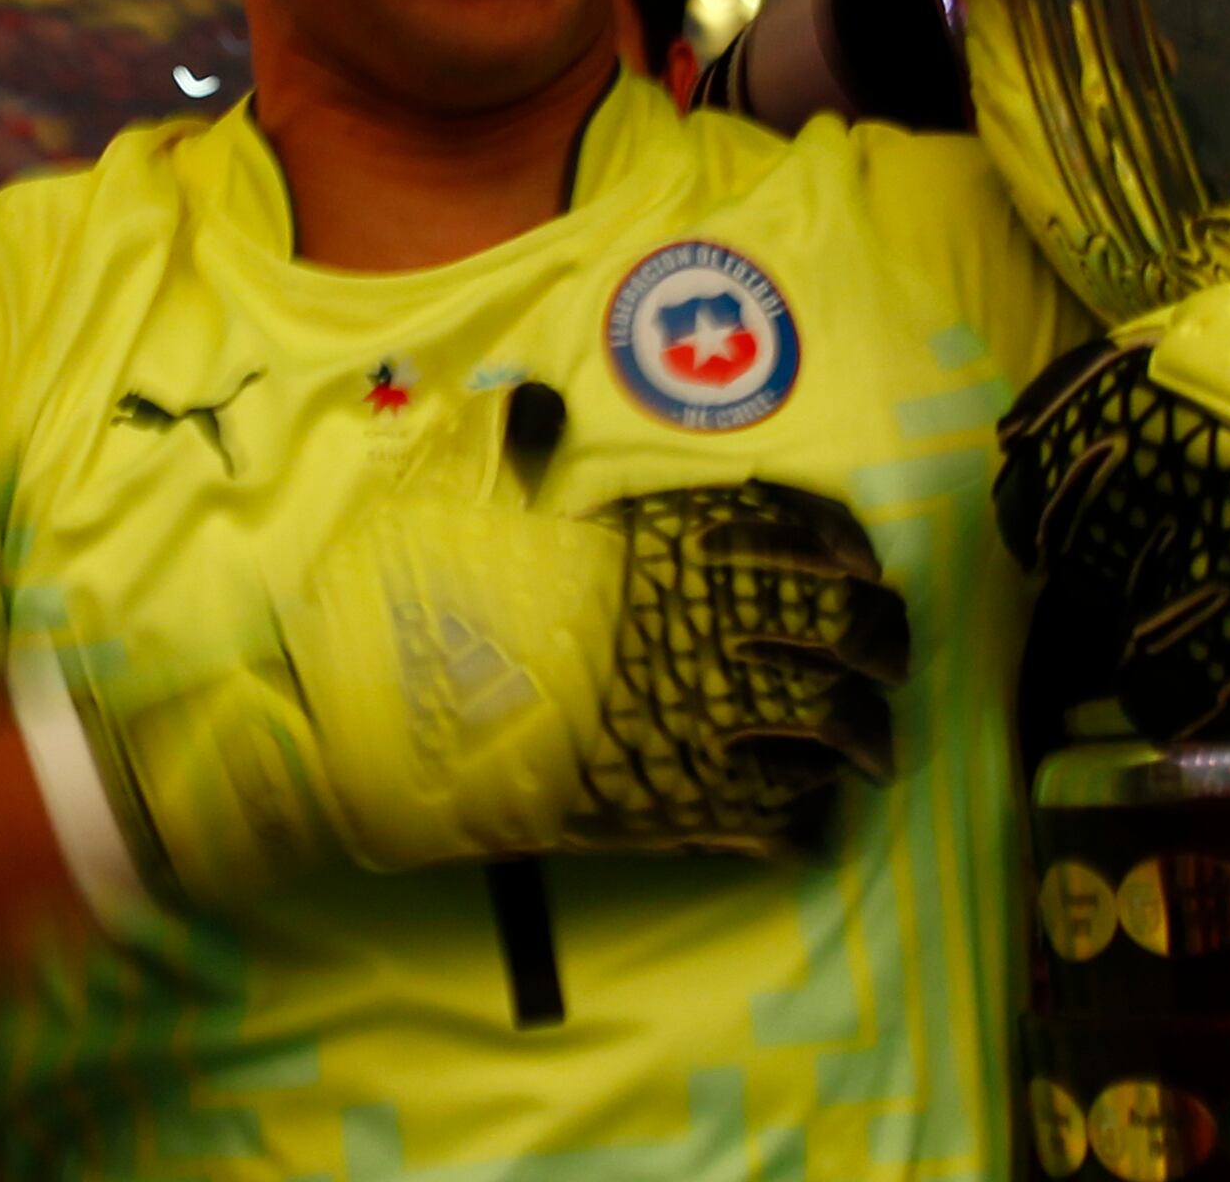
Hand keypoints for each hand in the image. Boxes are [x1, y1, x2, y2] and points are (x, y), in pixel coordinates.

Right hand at [53, 480, 908, 909]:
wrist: (343, 724)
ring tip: (869, 747)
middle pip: (838, 627)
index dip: (842, 545)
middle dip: (879, 643)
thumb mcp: (445, 484)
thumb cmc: (393, 597)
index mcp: (649, 538)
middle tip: (886, 657)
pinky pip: (773, 819)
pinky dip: (807, 821)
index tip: (860, 559)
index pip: (792, 525)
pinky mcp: (655, 810)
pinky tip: (811, 819)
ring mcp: (678, 718)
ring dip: (861, 737)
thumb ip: (514, 440)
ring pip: (826, 729)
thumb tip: (545, 410)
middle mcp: (686, 620)